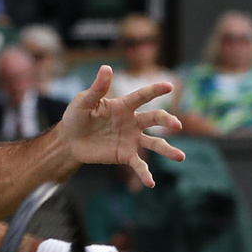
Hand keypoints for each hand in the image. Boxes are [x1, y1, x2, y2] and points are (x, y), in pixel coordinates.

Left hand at [61, 66, 183, 186]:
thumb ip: (96, 88)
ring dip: (167, 150)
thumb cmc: (77, 117)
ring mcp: (131, 139)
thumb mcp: (84, 102)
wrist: (70, 141)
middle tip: (176, 125)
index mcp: (123, 105)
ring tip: (180, 157)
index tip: (169, 86)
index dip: (155, 90)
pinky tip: (151, 184)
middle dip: (167, 121)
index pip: (142, 96)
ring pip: (154, 143)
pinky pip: (138, 165)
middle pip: (154, 119)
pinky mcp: (125, 155)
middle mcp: (132, 121)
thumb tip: (106, 67)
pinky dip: (145, 174)